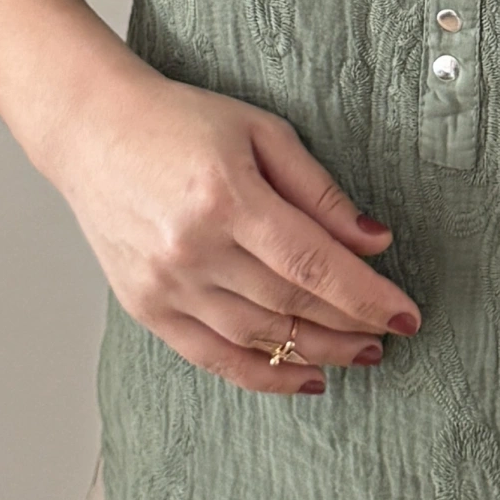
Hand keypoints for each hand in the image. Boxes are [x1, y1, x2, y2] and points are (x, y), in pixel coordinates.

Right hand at [46, 57, 421, 395]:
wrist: (93, 131)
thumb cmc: (180, 122)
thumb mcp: (261, 132)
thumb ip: (319, 191)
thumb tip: (373, 242)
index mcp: (227, 198)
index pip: (313, 263)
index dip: (366, 295)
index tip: (407, 314)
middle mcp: (194, 249)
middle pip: (290, 303)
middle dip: (350, 325)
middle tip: (391, 335)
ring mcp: (166, 284)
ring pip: (257, 336)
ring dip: (317, 353)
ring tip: (359, 353)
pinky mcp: (146, 307)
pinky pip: (212, 357)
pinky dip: (262, 375)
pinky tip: (304, 377)